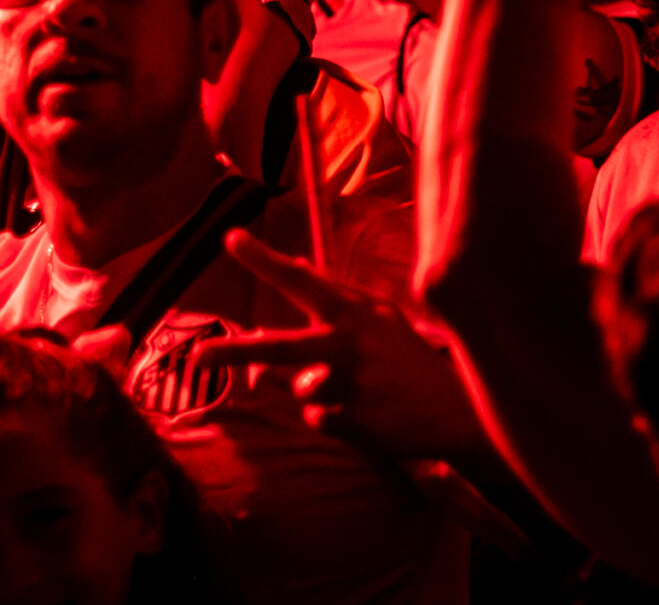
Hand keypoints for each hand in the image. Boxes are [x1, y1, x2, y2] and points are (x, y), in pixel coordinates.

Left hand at [190, 230, 487, 458]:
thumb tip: (289, 268)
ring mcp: (355, 383)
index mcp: (358, 309)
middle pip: (280, 348)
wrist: (459, 411)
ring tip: (360, 390)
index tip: (230, 239)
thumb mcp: (380, 320)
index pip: (303, 280)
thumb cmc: (410, 360)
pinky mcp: (358, 420)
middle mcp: (352, 341)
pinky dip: (335, 418)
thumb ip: (334, 302)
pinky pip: (319, 419)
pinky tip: (369, 413)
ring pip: (301, 389)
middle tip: (199, 357)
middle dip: (236, 352)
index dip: (264, 261)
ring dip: (318, 392)